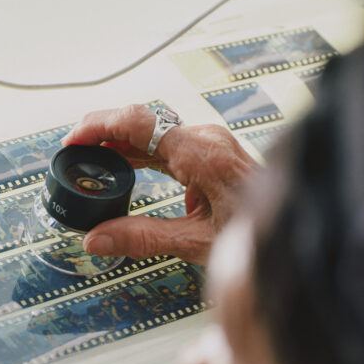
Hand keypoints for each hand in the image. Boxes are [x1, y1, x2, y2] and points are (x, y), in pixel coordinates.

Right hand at [62, 104, 255, 264]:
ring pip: (152, 131)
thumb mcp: (195, 242)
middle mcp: (205, 140)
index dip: (99, 127)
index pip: (138, 123)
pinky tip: (121, 161)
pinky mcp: (210, 152)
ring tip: (88, 156)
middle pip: (142, 121)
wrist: (291, 232)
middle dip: (103, 132)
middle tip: (73, 149)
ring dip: (119, 141)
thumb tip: (97, 239)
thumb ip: (142, 238)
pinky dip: (139, 149)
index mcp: (201, 154)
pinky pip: (166, 142)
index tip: (73, 139)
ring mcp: (209, 143)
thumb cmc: (257, 235)